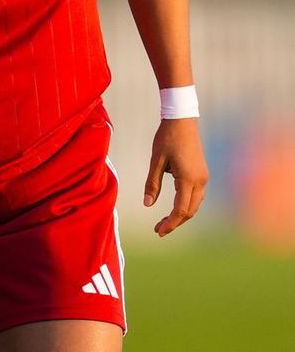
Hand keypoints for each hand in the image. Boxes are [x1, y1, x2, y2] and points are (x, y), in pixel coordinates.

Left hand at [145, 118, 207, 236]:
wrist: (182, 120)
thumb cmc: (166, 138)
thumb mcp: (155, 161)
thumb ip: (152, 184)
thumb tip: (148, 204)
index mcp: (188, 179)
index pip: (181, 210)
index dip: (170, 223)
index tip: (158, 231)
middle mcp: (200, 181)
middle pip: (190, 210)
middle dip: (175, 222)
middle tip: (158, 230)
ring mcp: (203, 177)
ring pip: (194, 204)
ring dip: (181, 215)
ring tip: (164, 221)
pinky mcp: (202, 173)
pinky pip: (196, 195)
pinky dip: (186, 204)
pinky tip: (174, 207)